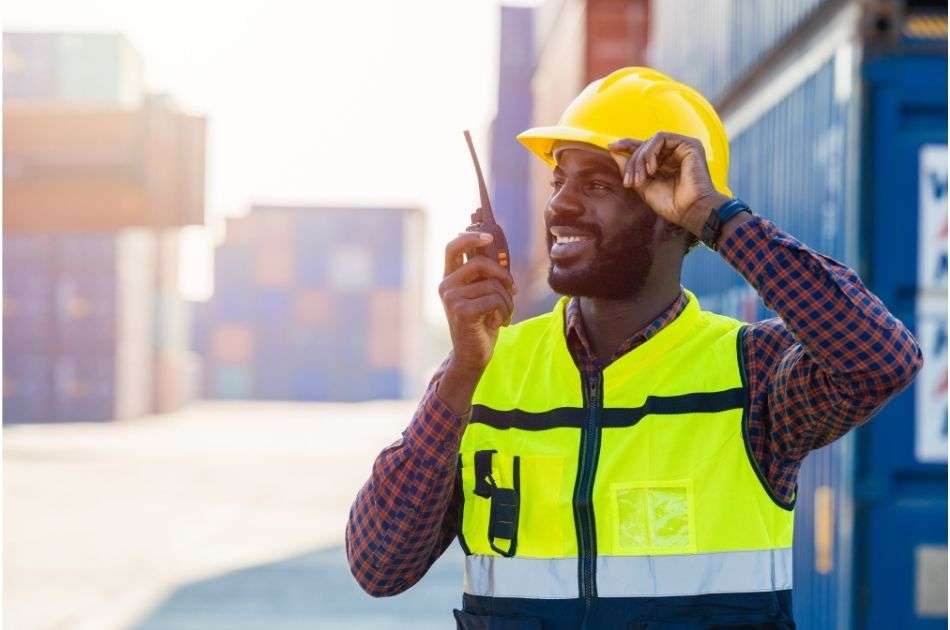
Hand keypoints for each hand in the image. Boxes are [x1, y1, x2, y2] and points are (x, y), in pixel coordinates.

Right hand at [439, 232, 516, 379]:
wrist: (473, 355)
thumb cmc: (482, 323)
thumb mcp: (483, 295)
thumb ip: (486, 275)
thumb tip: (498, 253)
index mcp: (450, 278)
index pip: (453, 247)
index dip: (469, 237)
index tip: (488, 237)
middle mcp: (446, 285)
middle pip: (479, 263)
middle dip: (503, 275)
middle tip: (513, 289)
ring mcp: (451, 298)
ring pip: (492, 285)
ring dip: (507, 301)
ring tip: (503, 314)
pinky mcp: (461, 311)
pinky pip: (494, 299)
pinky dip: (504, 311)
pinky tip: (498, 323)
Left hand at [609, 133, 729, 235]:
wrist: (690, 212)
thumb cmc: (671, 204)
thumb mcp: (643, 186)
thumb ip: (630, 169)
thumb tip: (613, 151)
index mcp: (665, 163)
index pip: (644, 149)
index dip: (627, 146)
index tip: (611, 148)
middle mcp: (674, 153)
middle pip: (644, 146)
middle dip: (632, 162)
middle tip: (630, 181)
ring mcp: (682, 148)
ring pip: (651, 141)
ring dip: (640, 159)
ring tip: (640, 178)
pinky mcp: (689, 144)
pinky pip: (661, 138)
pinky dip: (651, 152)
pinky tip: (651, 169)